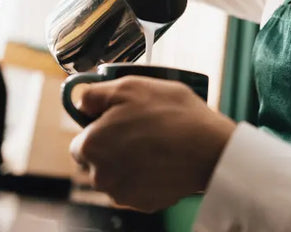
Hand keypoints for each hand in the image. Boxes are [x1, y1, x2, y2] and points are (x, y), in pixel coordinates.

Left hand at [68, 76, 235, 211]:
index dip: (99, 129)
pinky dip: (145, 177)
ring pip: (117, 175)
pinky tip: (162, 161)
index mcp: (90, 146)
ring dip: (128, 163)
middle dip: (112, 147)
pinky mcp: (143, 204)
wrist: (209, 148)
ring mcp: (122, 194)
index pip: (81, 142)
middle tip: (140, 130)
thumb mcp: (130, 86)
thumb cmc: (172, 114)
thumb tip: (80, 102)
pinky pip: (137, 187)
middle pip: (97, 160)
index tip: (118, 122)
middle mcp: (100, 176)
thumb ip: (95, 94)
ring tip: (155, 145)